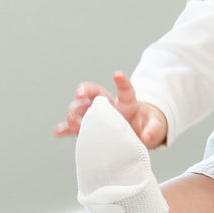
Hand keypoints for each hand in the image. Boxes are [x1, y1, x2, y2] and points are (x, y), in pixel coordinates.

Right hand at [54, 71, 168, 147]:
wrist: (139, 134)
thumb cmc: (147, 126)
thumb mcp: (155, 126)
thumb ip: (154, 130)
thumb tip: (146, 137)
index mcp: (128, 103)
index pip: (125, 90)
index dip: (121, 82)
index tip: (117, 75)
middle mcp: (110, 106)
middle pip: (95, 93)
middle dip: (86, 90)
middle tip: (80, 93)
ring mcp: (98, 116)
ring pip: (82, 108)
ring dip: (74, 111)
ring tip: (71, 120)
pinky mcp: (91, 129)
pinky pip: (76, 128)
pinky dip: (66, 129)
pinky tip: (58, 132)